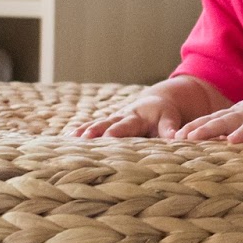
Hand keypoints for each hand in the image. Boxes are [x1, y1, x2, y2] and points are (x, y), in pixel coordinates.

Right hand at [72, 90, 190, 137]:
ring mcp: (112, 119)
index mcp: (138, 117)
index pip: (128, 125)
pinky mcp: (106, 123)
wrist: (155, 102)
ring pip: (97, 124)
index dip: (119, 131)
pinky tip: (66, 139)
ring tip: (71, 139)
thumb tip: (176, 138)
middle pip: (108, 124)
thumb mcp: (170, 119)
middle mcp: (123, 117)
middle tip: (86, 138)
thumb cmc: (164, 114)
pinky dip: (79, 131)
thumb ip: (170, 128)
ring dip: (85, 131)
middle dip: (97, 131)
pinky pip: (91, 127)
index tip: (109, 137)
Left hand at [174, 92, 242, 143]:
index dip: (193, 126)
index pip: (210, 120)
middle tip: (175, 138)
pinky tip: (232, 141)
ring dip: (208, 130)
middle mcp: (239, 114)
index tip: (175, 135)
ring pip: (226, 123)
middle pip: (212, 120)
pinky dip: (241, 134)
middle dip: (193, 128)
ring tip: (192, 138)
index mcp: (236, 114)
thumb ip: (239, 129)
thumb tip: (223, 143)